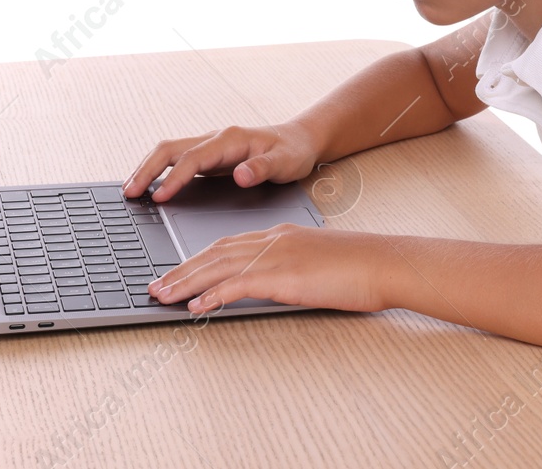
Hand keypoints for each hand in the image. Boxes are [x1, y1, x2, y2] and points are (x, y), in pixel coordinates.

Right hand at [123, 121, 318, 201]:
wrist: (300, 140)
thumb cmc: (293, 151)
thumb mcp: (286, 162)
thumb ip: (263, 168)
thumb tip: (241, 175)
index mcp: (230, 140)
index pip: (193, 159)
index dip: (174, 178)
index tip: (159, 196)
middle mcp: (215, 140)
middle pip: (170, 150)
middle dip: (147, 170)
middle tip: (130, 193)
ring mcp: (209, 147)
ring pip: (169, 153)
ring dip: (147, 169)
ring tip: (130, 191)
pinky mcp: (208, 157)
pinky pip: (176, 161)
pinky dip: (158, 171)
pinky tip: (150, 187)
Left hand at [148, 223, 392, 313]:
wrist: (385, 263)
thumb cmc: (362, 267)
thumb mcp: (319, 263)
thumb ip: (291, 270)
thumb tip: (272, 287)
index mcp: (281, 235)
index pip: (227, 244)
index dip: (198, 259)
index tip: (177, 272)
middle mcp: (273, 240)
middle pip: (214, 252)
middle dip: (181, 270)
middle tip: (156, 285)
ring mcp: (277, 255)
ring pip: (218, 266)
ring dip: (185, 282)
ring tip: (163, 296)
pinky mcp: (283, 275)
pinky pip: (237, 284)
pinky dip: (212, 295)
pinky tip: (196, 306)